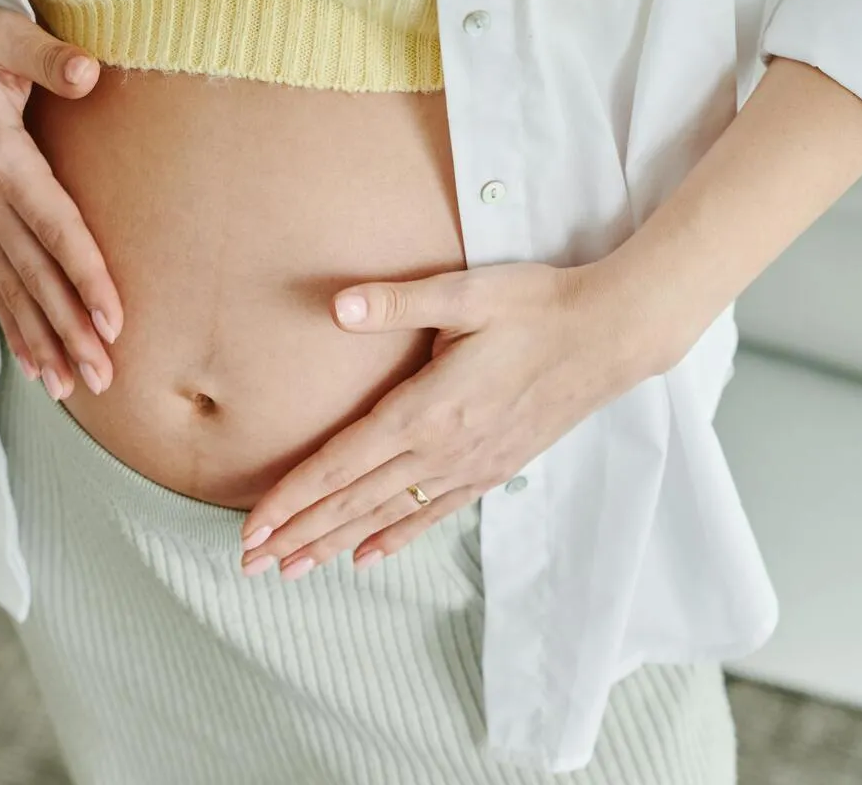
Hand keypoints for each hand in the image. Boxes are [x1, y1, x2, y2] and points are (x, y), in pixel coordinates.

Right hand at [0, 0, 120, 398]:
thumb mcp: (1, 35)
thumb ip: (49, 58)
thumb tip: (91, 73)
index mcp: (1, 161)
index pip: (55, 230)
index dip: (86, 277)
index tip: (115, 322)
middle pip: (36, 277)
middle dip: (70, 332)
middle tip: (104, 379)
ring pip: (12, 291)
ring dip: (42, 343)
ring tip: (69, 391)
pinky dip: (13, 326)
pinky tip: (33, 365)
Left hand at [238, 260, 661, 578]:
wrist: (610, 336)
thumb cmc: (537, 309)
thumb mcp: (467, 294)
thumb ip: (396, 303)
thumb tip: (334, 305)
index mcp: (426, 408)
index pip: (341, 464)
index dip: (292, 498)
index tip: (252, 528)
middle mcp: (443, 449)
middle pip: (354, 501)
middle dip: (299, 533)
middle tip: (251, 563)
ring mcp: (469, 467)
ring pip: (387, 516)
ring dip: (336, 543)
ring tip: (294, 568)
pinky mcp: (492, 470)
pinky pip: (433, 515)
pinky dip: (395, 538)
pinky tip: (368, 557)